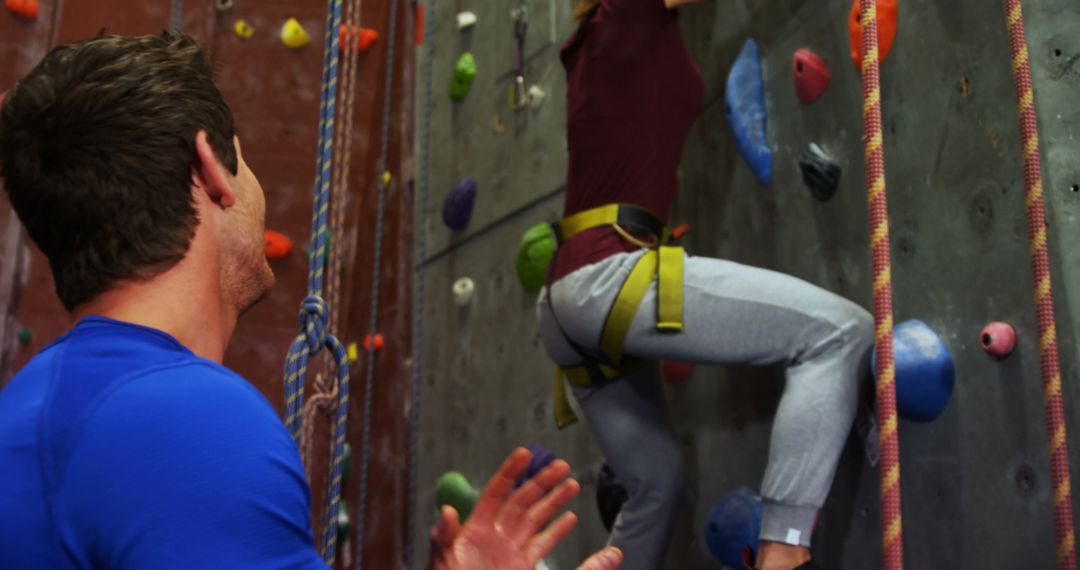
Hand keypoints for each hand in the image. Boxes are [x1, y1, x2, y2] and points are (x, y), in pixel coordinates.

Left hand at [428, 448, 623, 569]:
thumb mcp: (442, 564)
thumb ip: (443, 539)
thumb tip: (445, 512)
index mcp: (474, 532)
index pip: (496, 494)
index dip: (510, 472)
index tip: (525, 453)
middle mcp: (495, 539)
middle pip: (521, 502)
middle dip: (541, 482)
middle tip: (562, 465)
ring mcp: (509, 554)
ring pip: (535, 520)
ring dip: (554, 502)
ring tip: (572, 484)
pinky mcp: (522, 569)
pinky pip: (541, 546)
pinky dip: (557, 532)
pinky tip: (569, 519)